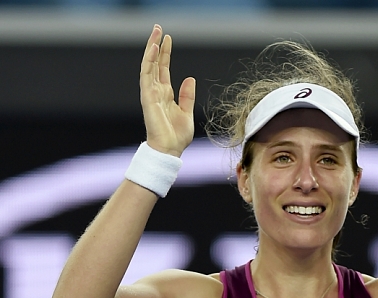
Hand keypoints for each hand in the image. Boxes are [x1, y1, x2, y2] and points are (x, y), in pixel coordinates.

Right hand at [140, 25, 195, 156]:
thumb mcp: (187, 112)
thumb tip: (190, 78)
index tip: (167, 38)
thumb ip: (187, 95)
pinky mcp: (147, 97)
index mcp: (165, 94)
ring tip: (155, 33)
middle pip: (154, 63)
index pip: (163, 69)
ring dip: (151, 49)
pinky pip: (146, 75)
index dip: (164, 53)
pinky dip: (149, 61)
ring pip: (148, 66)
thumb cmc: (177, 135)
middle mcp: (156, 91)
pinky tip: (153, 49)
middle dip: (156, 45)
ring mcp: (150, 93)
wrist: (170, 150)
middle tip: (158, 28)